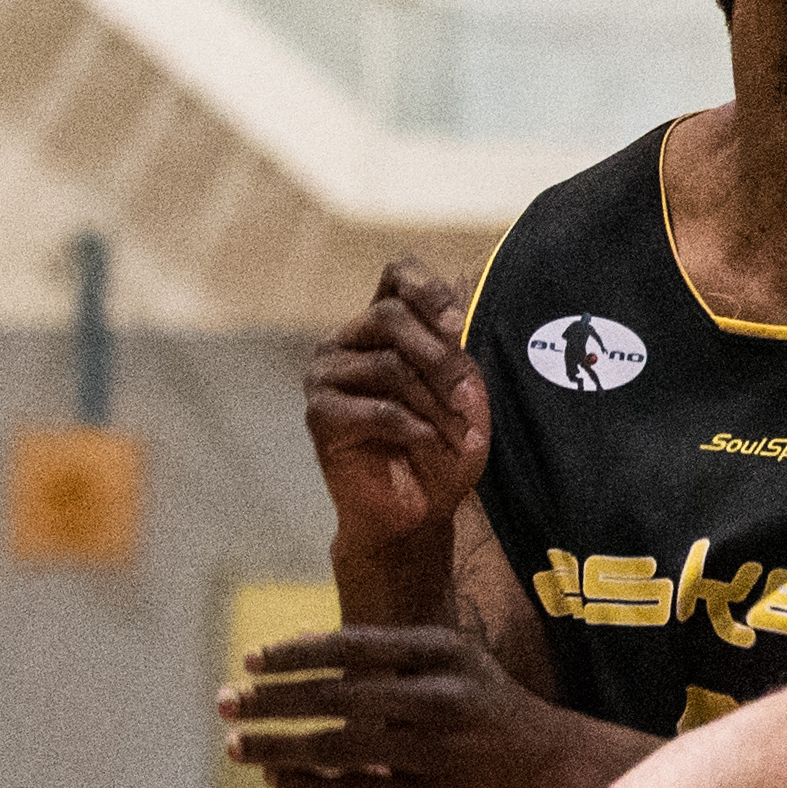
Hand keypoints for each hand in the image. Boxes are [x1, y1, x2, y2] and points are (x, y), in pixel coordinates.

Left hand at [222, 626, 637, 787]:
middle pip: (338, 696)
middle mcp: (439, 695)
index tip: (252, 660)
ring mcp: (437, 747)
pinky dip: (310, 783)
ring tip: (235, 745)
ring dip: (279, 745)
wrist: (553, 763)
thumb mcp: (450, 661)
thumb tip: (306, 648)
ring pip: (340, 747)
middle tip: (225, 701)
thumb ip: (385, 655)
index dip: (298, 653)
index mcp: (441, 651)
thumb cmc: (487, 705)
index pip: (353, 646)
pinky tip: (275, 776)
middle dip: (274, 700)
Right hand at [309, 261, 488, 555]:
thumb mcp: (463, 390)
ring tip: (459, 435)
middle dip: (440, 357)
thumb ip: (455, 347)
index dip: (427, 289)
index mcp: (381, 326)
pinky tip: (428, 443)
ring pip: (388, 365)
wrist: (416, 512)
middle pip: (390, 316)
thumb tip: (456, 299)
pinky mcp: (320, 414)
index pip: (397, 275)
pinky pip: (377, 408)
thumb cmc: (443, 448)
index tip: (456, 325)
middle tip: (466, 397)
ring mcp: (326, 376)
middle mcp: (347, 342)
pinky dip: (414, 427)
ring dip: (435, 402)